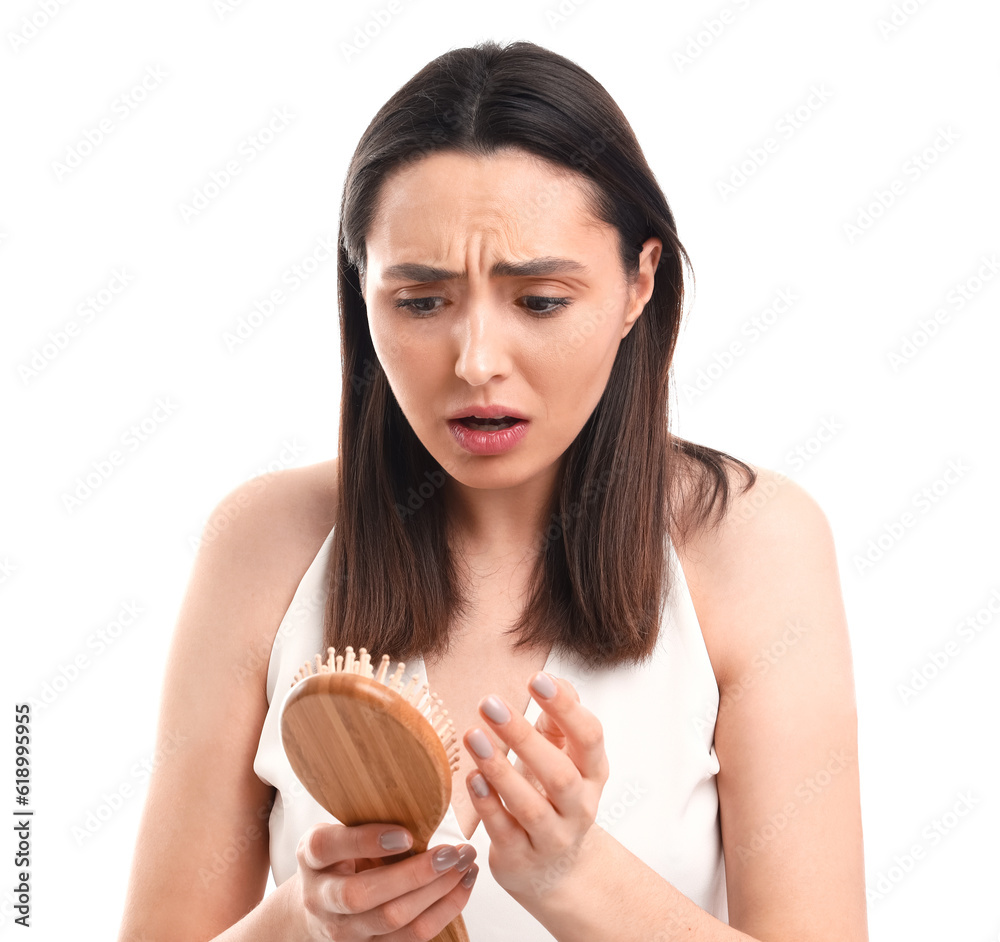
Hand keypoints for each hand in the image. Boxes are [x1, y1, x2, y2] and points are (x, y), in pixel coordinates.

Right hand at [291, 822, 477, 939]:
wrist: (317, 907)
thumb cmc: (338, 857)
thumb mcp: (339, 831)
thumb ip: (364, 819)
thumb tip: (419, 789)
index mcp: (312, 856)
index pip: (327, 847)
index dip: (366, 841)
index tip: (406, 834)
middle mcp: (321, 897)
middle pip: (362, 895)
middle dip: (414, 875)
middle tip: (451, 852)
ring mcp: (344, 930)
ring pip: (393, 919)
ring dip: (437, 892)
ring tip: (465, 864)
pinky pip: (412, 936)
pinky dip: (444, 910)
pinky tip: (462, 884)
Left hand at [462, 672, 609, 902]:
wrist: (555, 869)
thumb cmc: (553, 797)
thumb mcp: (564, 756)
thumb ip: (558, 719)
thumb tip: (553, 679)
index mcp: (593, 773)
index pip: (589, 737)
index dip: (566, 707)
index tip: (537, 679)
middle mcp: (579, 807)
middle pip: (558, 773)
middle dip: (523, 736)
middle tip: (490, 703)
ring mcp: (552, 837)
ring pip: (529, 805)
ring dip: (499, 769)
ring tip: (473, 735)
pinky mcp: (521, 857)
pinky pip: (504, 831)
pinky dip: (487, 804)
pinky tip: (471, 778)